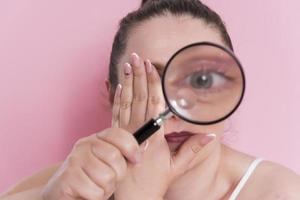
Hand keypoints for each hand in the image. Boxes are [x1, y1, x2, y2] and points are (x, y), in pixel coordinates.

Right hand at [41, 128, 141, 199]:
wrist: (62, 192)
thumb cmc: (91, 179)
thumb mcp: (109, 164)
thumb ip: (125, 155)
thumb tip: (146, 144)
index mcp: (97, 139)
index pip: (119, 134)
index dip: (132, 148)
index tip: (136, 160)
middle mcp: (84, 144)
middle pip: (115, 157)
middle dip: (118, 175)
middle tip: (109, 180)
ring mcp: (74, 159)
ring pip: (107, 176)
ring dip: (105, 188)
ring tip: (97, 187)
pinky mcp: (68, 176)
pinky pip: (95, 190)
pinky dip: (95, 197)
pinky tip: (87, 193)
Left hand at [112, 52, 215, 199]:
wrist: (133, 196)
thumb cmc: (156, 181)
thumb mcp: (178, 166)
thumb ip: (193, 148)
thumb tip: (211, 135)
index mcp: (155, 136)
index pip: (154, 103)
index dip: (153, 83)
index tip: (151, 66)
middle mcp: (138, 131)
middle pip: (139, 97)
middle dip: (139, 75)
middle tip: (138, 57)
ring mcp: (124, 133)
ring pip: (125, 102)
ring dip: (127, 82)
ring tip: (128, 65)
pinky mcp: (115, 136)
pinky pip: (115, 113)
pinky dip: (116, 98)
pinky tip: (118, 85)